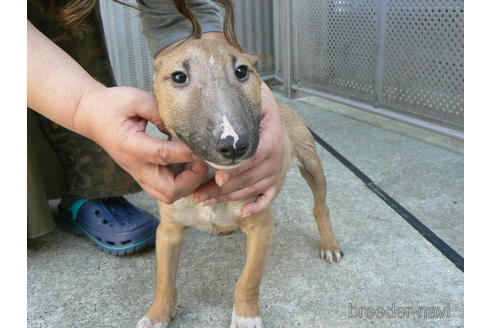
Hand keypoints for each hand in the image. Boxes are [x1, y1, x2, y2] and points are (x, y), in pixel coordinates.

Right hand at [75, 86, 208, 202]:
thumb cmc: (112, 105)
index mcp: (130, 146)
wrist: (92, 116)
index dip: (186, 152)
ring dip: (188, 184)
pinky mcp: (144, 176)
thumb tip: (184, 124)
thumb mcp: (135, 99)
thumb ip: (160, 110)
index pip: (162, 155)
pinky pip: (166, 190)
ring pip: (168, 195)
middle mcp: (135, 166)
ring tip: (197, 162)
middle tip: (201, 159)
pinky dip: (182, 183)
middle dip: (192, 179)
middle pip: (168, 190)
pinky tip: (190, 164)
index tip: (203, 144)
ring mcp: (139, 174)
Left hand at [193, 82, 285, 216]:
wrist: (272, 113)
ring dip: (227, 198)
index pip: (255, 157)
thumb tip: (214, 97)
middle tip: (198, 194)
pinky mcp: (275, 180)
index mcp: (272, 136)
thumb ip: (239, 97)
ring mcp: (277, 171)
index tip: (218, 177)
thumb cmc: (257, 103)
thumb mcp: (255, 95)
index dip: (237, 169)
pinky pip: (268, 197)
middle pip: (249, 178)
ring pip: (251, 189)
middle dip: (221, 188)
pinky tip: (244, 213)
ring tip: (203, 199)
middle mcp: (277, 156)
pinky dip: (258, 206)